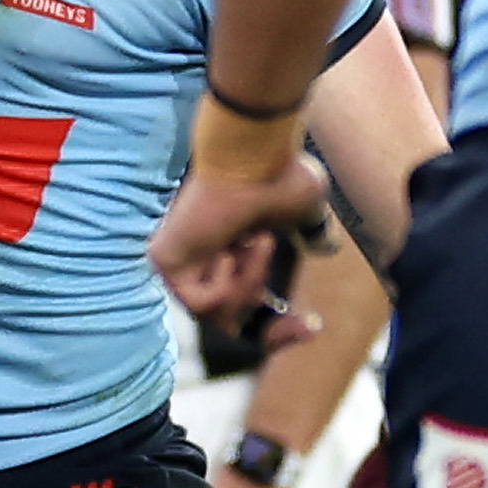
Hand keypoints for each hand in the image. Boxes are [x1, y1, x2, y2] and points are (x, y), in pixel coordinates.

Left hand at [151, 151, 329, 326]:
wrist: (256, 155)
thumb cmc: (278, 174)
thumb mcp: (301, 211)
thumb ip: (308, 231)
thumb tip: (324, 246)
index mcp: (225, 248)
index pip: (241, 311)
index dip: (276, 332)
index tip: (311, 326)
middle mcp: (197, 259)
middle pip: (227, 326)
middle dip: (269, 328)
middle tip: (298, 309)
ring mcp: (177, 262)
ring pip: (215, 315)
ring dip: (249, 283)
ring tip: (258, 243)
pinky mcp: (164, 262)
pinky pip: (200, 304)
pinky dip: (227, 285)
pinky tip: (229, 251)